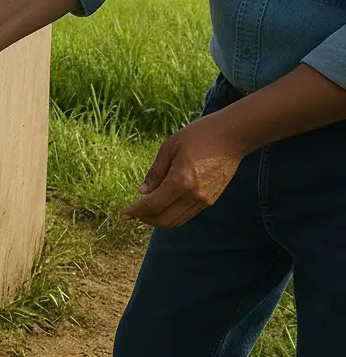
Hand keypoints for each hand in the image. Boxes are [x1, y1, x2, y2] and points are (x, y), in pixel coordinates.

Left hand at [122, 116, 244, 228]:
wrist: (232, 136)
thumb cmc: (199, 135)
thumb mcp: (170, 147)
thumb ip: (155, 172)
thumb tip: (142, 192)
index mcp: (181, 180)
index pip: (153, 205)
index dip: (136, 211)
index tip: (123, 213)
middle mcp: (194, 194)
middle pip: (164, 220)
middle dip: (145, 219)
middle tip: (133, 212)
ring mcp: (205, 200)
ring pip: (177, 221)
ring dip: (158, 219)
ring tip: (146, 209)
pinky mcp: (211, 200)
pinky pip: (187, 215)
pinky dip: (172, 214)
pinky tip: (163, 204)